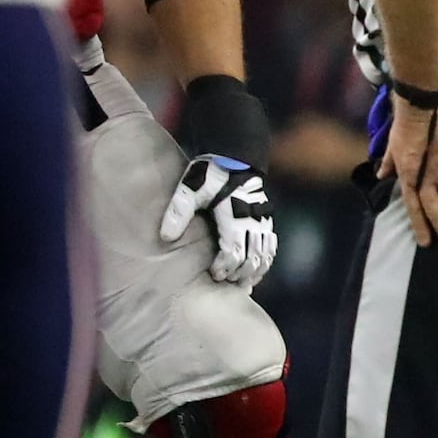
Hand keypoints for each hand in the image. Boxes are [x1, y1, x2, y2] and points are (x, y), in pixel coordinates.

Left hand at [159, 154, 277, 286]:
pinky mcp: (267, 217)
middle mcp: (253, 220)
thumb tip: (166, 237)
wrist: (236, 154)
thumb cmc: (210, 173)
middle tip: (228, 282)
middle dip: (241, 273)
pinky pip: (272, 244)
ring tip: (244, 283)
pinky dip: (267, 259)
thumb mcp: (189, 189)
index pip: (234, 251)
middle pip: (253, 257)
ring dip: (256, 270)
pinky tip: (257, 269)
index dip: (226, 266)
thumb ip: (178, 212)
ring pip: (266, 253)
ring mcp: (263, 219)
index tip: (216, 275)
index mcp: (234, 216)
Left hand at [383, 93, 437, 251]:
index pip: (413, 206)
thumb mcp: (393, 146)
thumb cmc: (405, 124)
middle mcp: (423, 176)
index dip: (419, 224)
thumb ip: (389, 162)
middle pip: (433, 208)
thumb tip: (381, 174)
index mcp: (409, 175)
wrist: (416, 105)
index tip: (426, 243)